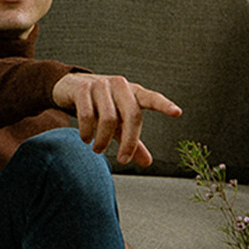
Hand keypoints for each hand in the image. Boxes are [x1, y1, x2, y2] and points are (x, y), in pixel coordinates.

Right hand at [52, 73, 181, 166]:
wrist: (70, 87)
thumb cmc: (101, 105)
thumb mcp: (118, 123)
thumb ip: (133, 141)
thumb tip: (147, 163)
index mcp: (133, 92)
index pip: (151, 98)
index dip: (164, 105)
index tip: (177, 113)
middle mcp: (120, 86)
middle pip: (132, 115)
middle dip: (129, 142)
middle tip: (122, 160)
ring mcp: (101, 85)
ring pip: (108, 118)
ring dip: (103, 140)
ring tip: (98, 149)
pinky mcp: (82, 89)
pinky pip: (87, 115)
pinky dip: (87, 132)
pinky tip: (85, 139)